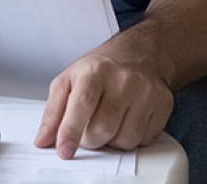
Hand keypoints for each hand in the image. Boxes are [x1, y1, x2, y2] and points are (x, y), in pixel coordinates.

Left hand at [34, 46, 173, 157]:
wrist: (137, 56)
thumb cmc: (98, 70)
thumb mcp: (68, 81)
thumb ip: (53, 111)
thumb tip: (43, 139)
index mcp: (94, 71)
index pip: (81, 105)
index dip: (70, 132)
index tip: (64, 151)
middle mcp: (122, 79)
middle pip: (102, 129)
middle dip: (89, 139)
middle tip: (87, 129)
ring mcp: (145, 92)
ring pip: (124, 140)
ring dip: (111, 141)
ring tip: (108, 121)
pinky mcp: (163, 104)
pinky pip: (144, 140)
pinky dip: (130, 138)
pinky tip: (126, 120)